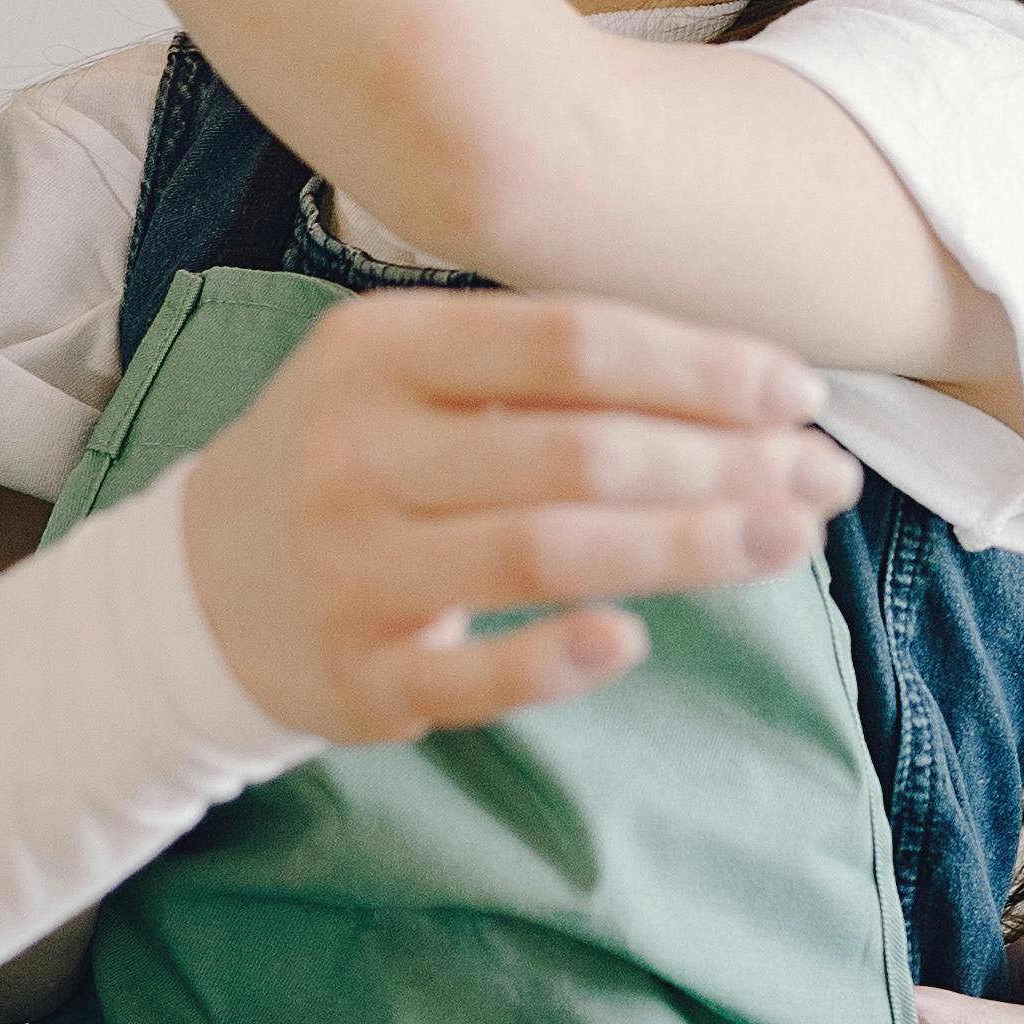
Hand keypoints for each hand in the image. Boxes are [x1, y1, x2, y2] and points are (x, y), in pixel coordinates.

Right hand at [174, 290, 858, 743]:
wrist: (200, 587)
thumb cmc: (360, 458)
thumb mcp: (413, 375)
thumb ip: (554, 372)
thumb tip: (757, 392)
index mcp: (380, 352)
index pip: (569, 343)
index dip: (699, 366)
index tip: (798, 391)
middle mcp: (357, 453)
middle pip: (576, 451)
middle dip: (722, 463)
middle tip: (824, 480)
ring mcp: (352, 570)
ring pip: (545, 555)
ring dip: (686, 550)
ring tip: (788, 541)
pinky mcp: (358, 680)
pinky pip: (472, 676)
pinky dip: (557, 659)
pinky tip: (636, 640)